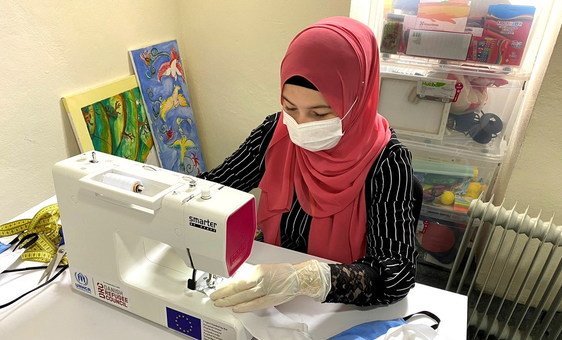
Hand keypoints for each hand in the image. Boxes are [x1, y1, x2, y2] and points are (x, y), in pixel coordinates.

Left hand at [210, 259, 330, 312]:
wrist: (298, 276)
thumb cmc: (282, 273)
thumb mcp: (263, 270)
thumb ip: (251, 277)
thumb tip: (238, 284)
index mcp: (257, 271)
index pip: (237, 281)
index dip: (225, 288)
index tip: (217, 292)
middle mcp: (260, 279)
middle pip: (238, 289)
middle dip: (224, 295)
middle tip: (214, 299)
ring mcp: (266, 288)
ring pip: (244, 296)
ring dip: (231, 301)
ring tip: (221, 305)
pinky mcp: (272, 298)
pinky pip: (256, 303)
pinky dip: (246, 306)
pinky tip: (237, 308)